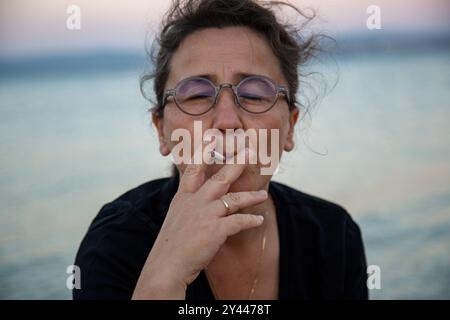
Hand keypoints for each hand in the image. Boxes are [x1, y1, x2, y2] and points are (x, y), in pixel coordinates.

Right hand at [132, 142, 267, 298]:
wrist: (166, 266)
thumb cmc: (170, 246)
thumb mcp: (175, 219)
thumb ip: (188, 207)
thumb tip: (198, 201)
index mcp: (183, 198)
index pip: (194, 169)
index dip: (203, 152)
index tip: (212, 137)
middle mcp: (194, 202)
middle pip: (219, 178)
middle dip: (236, 164)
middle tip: (250, 152)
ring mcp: (205, 215)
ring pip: (233, 199)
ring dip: (250, 197)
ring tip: (263, 195)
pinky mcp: (215, 230)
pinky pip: (239, 222)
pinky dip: (250, 221)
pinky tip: (258, 220)